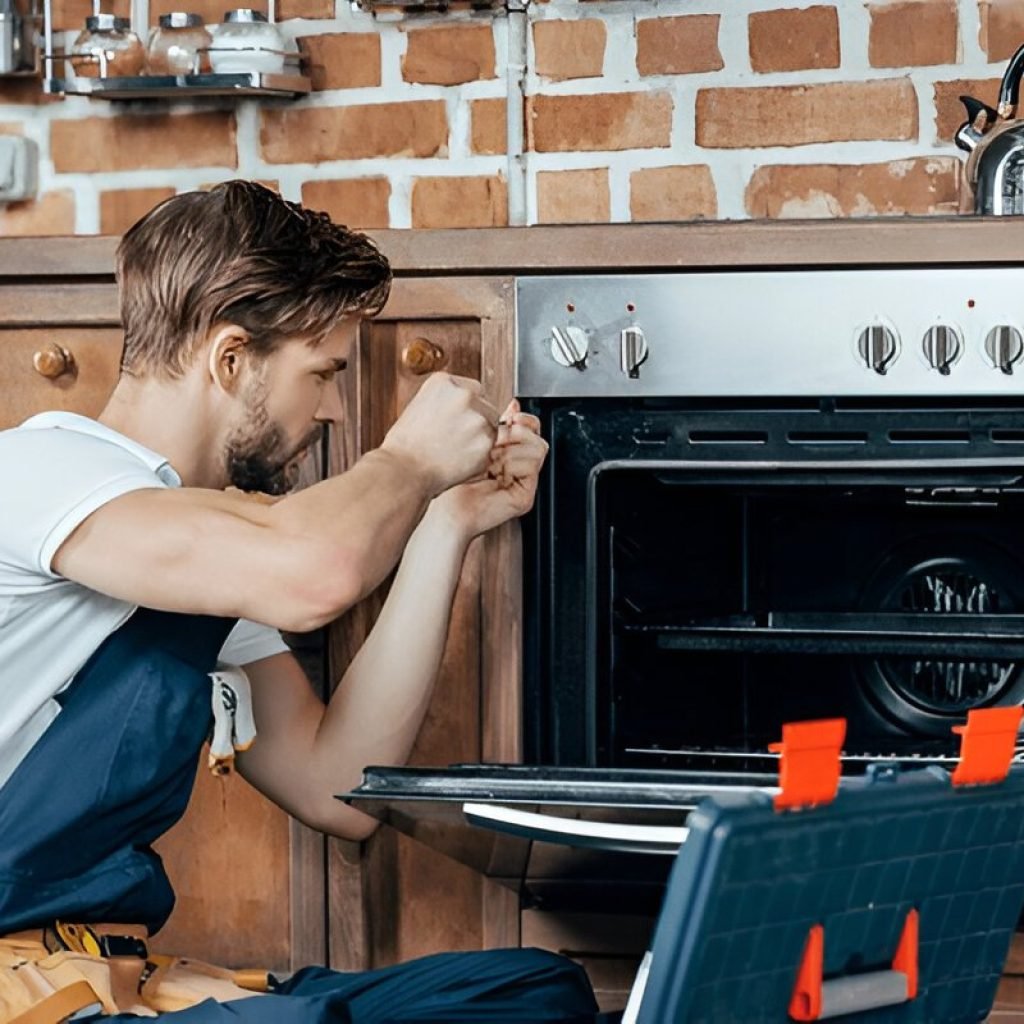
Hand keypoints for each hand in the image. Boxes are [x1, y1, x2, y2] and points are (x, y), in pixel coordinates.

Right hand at [380, 373, 498, 495]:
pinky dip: (477, 460)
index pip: (472, 390)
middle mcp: (464, 395)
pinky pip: (488, 451)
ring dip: (478, 441)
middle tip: (454, 441)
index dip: (466, 409)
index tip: (457, 421)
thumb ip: (445, 403)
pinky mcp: (486, 442)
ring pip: (490, 429)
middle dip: (475, 423)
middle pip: (486, 407)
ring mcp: (478, 418)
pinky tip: (455, 463)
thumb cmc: (403, 446)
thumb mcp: (418, 408)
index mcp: (444, 382)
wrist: (403, 471)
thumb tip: (463, 410)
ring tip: (450, 453)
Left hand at [426, 400, 547, 541]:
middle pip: (537, 436)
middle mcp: (519, 467)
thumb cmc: (450, 480)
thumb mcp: (471, 444)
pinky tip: (495, 469)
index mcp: (509, 452)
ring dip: (514, 448)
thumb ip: (490, 424)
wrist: (444, 511)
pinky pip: (532, 469)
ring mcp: (523, 482)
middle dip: (517, 431)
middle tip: (497, 436)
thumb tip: (513, 403)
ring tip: (491, 457)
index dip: (522, 418)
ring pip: (539, 450)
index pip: (529, 427)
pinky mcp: (524, 496)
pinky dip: (514, 464)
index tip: (510, 414)